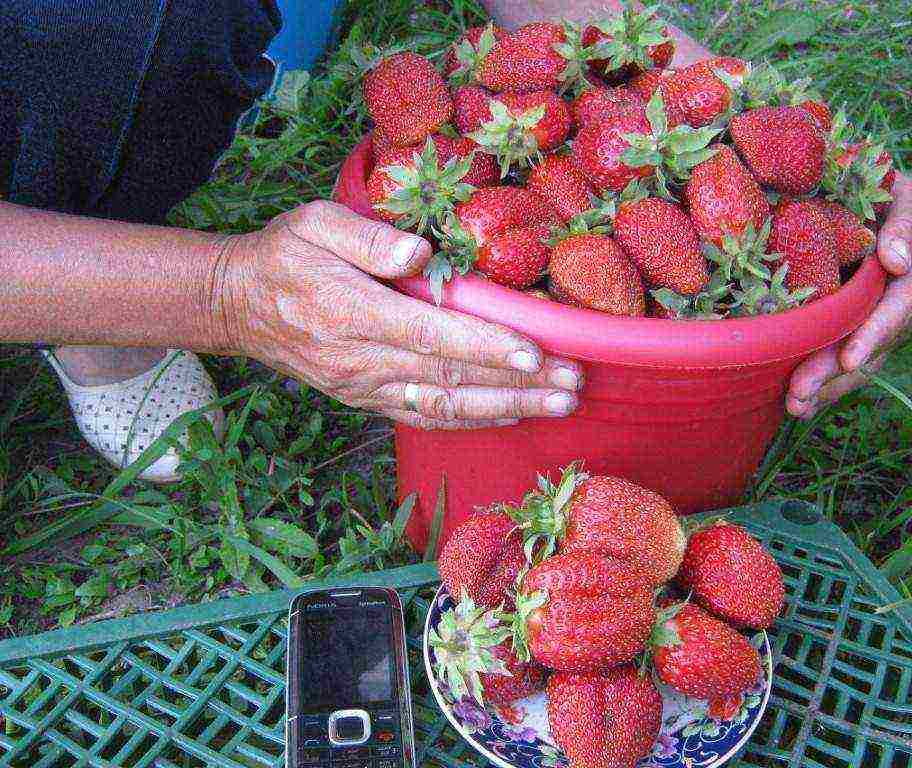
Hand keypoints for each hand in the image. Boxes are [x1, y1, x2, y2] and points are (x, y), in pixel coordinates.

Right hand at [218, 200, 582, 429]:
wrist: (238, 306)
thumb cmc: (283, 256)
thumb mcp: (312, 223)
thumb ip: (365, 238)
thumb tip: (419, 254)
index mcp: (351, 312)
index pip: (429, 334)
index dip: (484, 346)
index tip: (534, 353)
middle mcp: (361, 360)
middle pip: (450, 377)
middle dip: (516, 383)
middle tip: (572, 382)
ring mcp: (364, 386)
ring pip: (444, 405)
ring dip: (506, 406)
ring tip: (559, 404)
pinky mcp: (366, 399)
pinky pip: (424, 416)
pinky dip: (471, 419)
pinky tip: (512, 414)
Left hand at [786, 173, 911, 418]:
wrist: (877, 195)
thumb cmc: (887, 187)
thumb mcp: (907, 193)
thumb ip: (906, 223)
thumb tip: (895, 262)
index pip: (903, 303)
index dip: (876, 332)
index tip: (850, 358)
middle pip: (877, 342)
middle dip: (838, 372)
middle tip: (801, 395)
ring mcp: (890, 315)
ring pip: (862, 358)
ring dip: (828, 387)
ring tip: (795, 408)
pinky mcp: (866, 324)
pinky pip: (849, 357)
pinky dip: (826, 382)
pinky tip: (800, 404)